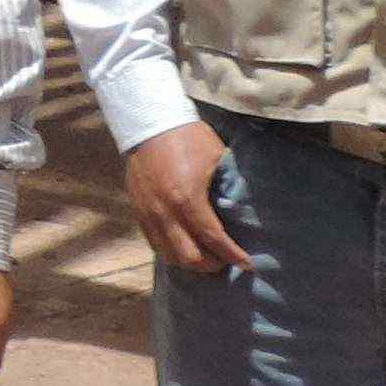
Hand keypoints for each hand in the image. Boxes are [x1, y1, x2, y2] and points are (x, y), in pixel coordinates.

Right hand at [118, 120, 248, 274]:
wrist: (148, 122)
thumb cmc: (187, 136)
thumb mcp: (216, 157)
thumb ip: (228, 185)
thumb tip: (243, 206)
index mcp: (187, 199)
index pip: (213, 239)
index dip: (232, 254)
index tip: (247, 263)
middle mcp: (165, 212)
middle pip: (189, 257)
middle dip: (211, 263)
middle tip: (226, 260)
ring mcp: (148, 214)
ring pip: (169, 255)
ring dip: (190, 261)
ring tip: (206, 256)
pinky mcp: (138, 211)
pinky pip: (155, 243)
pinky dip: (172, 250)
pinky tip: (185, 245)